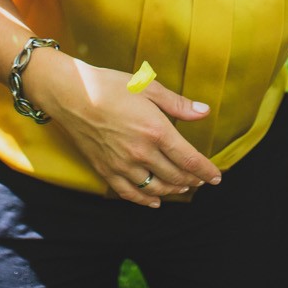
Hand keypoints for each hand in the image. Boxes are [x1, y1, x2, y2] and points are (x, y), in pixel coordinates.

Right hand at [28, 52, 222, 207]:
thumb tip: (204, 113)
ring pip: (156, 188)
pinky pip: (130, 193)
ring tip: (182, 188)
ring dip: (173, 190)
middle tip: (202, 181)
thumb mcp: (148, 87)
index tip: (216, 177)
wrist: (70, 94)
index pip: (189, 159)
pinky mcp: (106, 170)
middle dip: (192, 181)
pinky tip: (154, 201)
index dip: (206, 171)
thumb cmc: (109, 85)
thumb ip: (178, 104)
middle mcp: (141, 153)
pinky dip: (145, 200)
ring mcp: (122, 165)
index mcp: (155, 130)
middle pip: (175, 176)